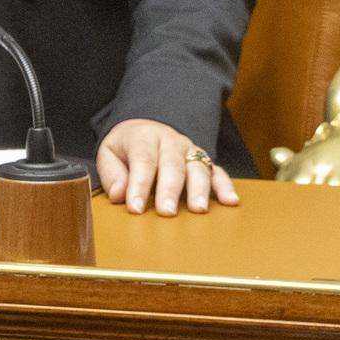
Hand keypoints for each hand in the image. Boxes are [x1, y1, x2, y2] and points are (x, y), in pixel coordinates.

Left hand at [96, 119, 237, 214]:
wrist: (146, 127)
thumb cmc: (126, 148)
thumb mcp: (109, 153)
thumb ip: (112, 174)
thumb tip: (119, 195)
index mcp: (144, 138)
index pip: (143, 161)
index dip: (139, 185)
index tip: (135, 208)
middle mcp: (170, 142)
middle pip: (172, 165)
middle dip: (170, 190)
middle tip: (167, 212)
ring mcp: (189, 150)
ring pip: (198, 167)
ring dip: (199, 189)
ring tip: (199, 210)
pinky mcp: (203, 160)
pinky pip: (217, 171)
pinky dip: (225, 186)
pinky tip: (230, 201)